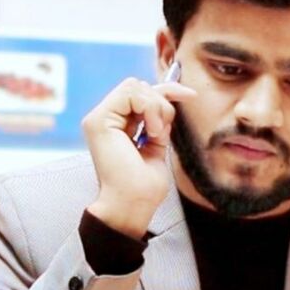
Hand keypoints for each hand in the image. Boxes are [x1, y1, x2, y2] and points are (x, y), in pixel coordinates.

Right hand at [83, 76, 195, 237]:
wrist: (133, 204)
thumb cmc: (144, 185)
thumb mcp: (158, 143)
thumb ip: (159, 120)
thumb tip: (172, 95)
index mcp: (118, 124)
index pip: (142, 93)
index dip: (168, 90)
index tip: (190, 95)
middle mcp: (106, 119)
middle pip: (138, 85)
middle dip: (161, 103)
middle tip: (161, 132)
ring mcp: (99, 119)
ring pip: (135, 86)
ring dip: (155, 109)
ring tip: (154, 135)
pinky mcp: (98, 121)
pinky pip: (131, 94)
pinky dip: (149, 110)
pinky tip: (149, 133)